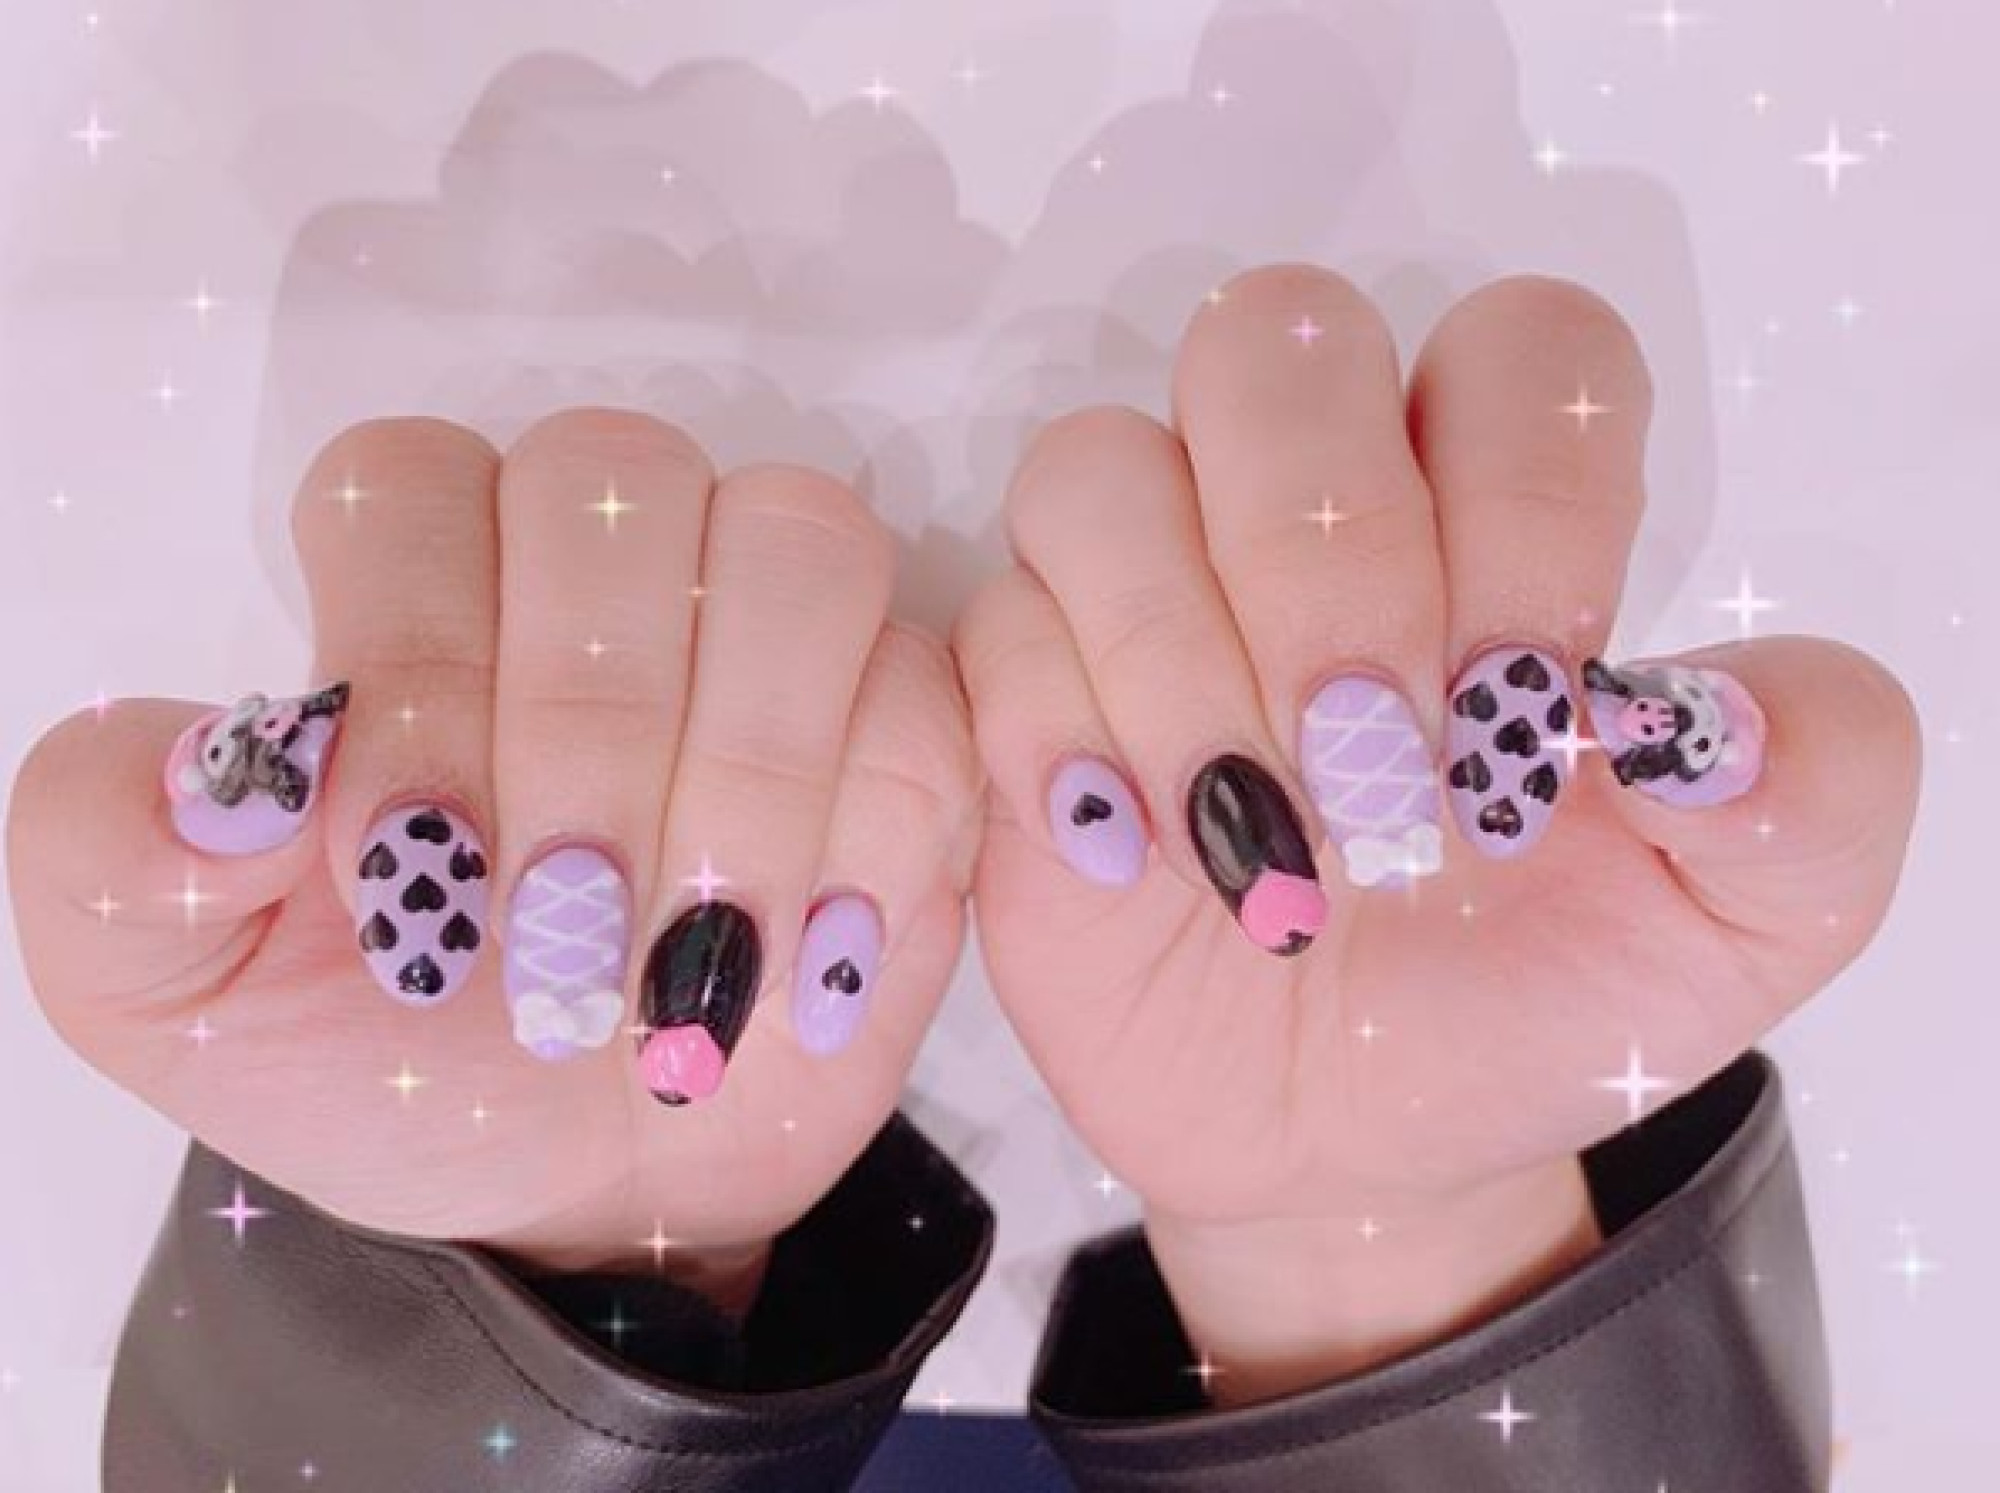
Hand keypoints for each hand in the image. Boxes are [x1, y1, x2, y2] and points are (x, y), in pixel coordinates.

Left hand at [8, 412, 977, 1301]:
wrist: (587, 1187)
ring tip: (696, 965)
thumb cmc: (388, 1061)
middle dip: (587, 727)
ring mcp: (767, 631)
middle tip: (558, 937)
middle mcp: (599, 565)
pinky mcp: (907, 726)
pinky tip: (802, 974)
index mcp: (411, 587)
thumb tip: (221, 763)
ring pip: (799, 545)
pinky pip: (926, 696)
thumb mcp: (177, 996)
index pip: (410, 481)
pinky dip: (871, 838)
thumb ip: (114, 857)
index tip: (401, 869)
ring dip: (749, 765)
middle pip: (621, 480)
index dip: (412, 652)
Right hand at [956, 269, 1918, 1401]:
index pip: (1521, 352)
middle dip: (1321, 555)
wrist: (1353, 1146)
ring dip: (1174, 653)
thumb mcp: (1738, 926)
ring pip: (1098, 465)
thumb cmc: (1534, 999)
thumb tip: (1717, 710)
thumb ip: (1811, 794)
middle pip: (1272, 344)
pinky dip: (1056, 734)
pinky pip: (993, 626)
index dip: (1525, 499)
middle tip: (1372, 759)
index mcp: (1507, 521)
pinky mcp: (1020, 690)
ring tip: (1248, 837)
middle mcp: (1313, 513)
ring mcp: (1149, 588)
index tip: (1526, 711)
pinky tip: (1132, 857)